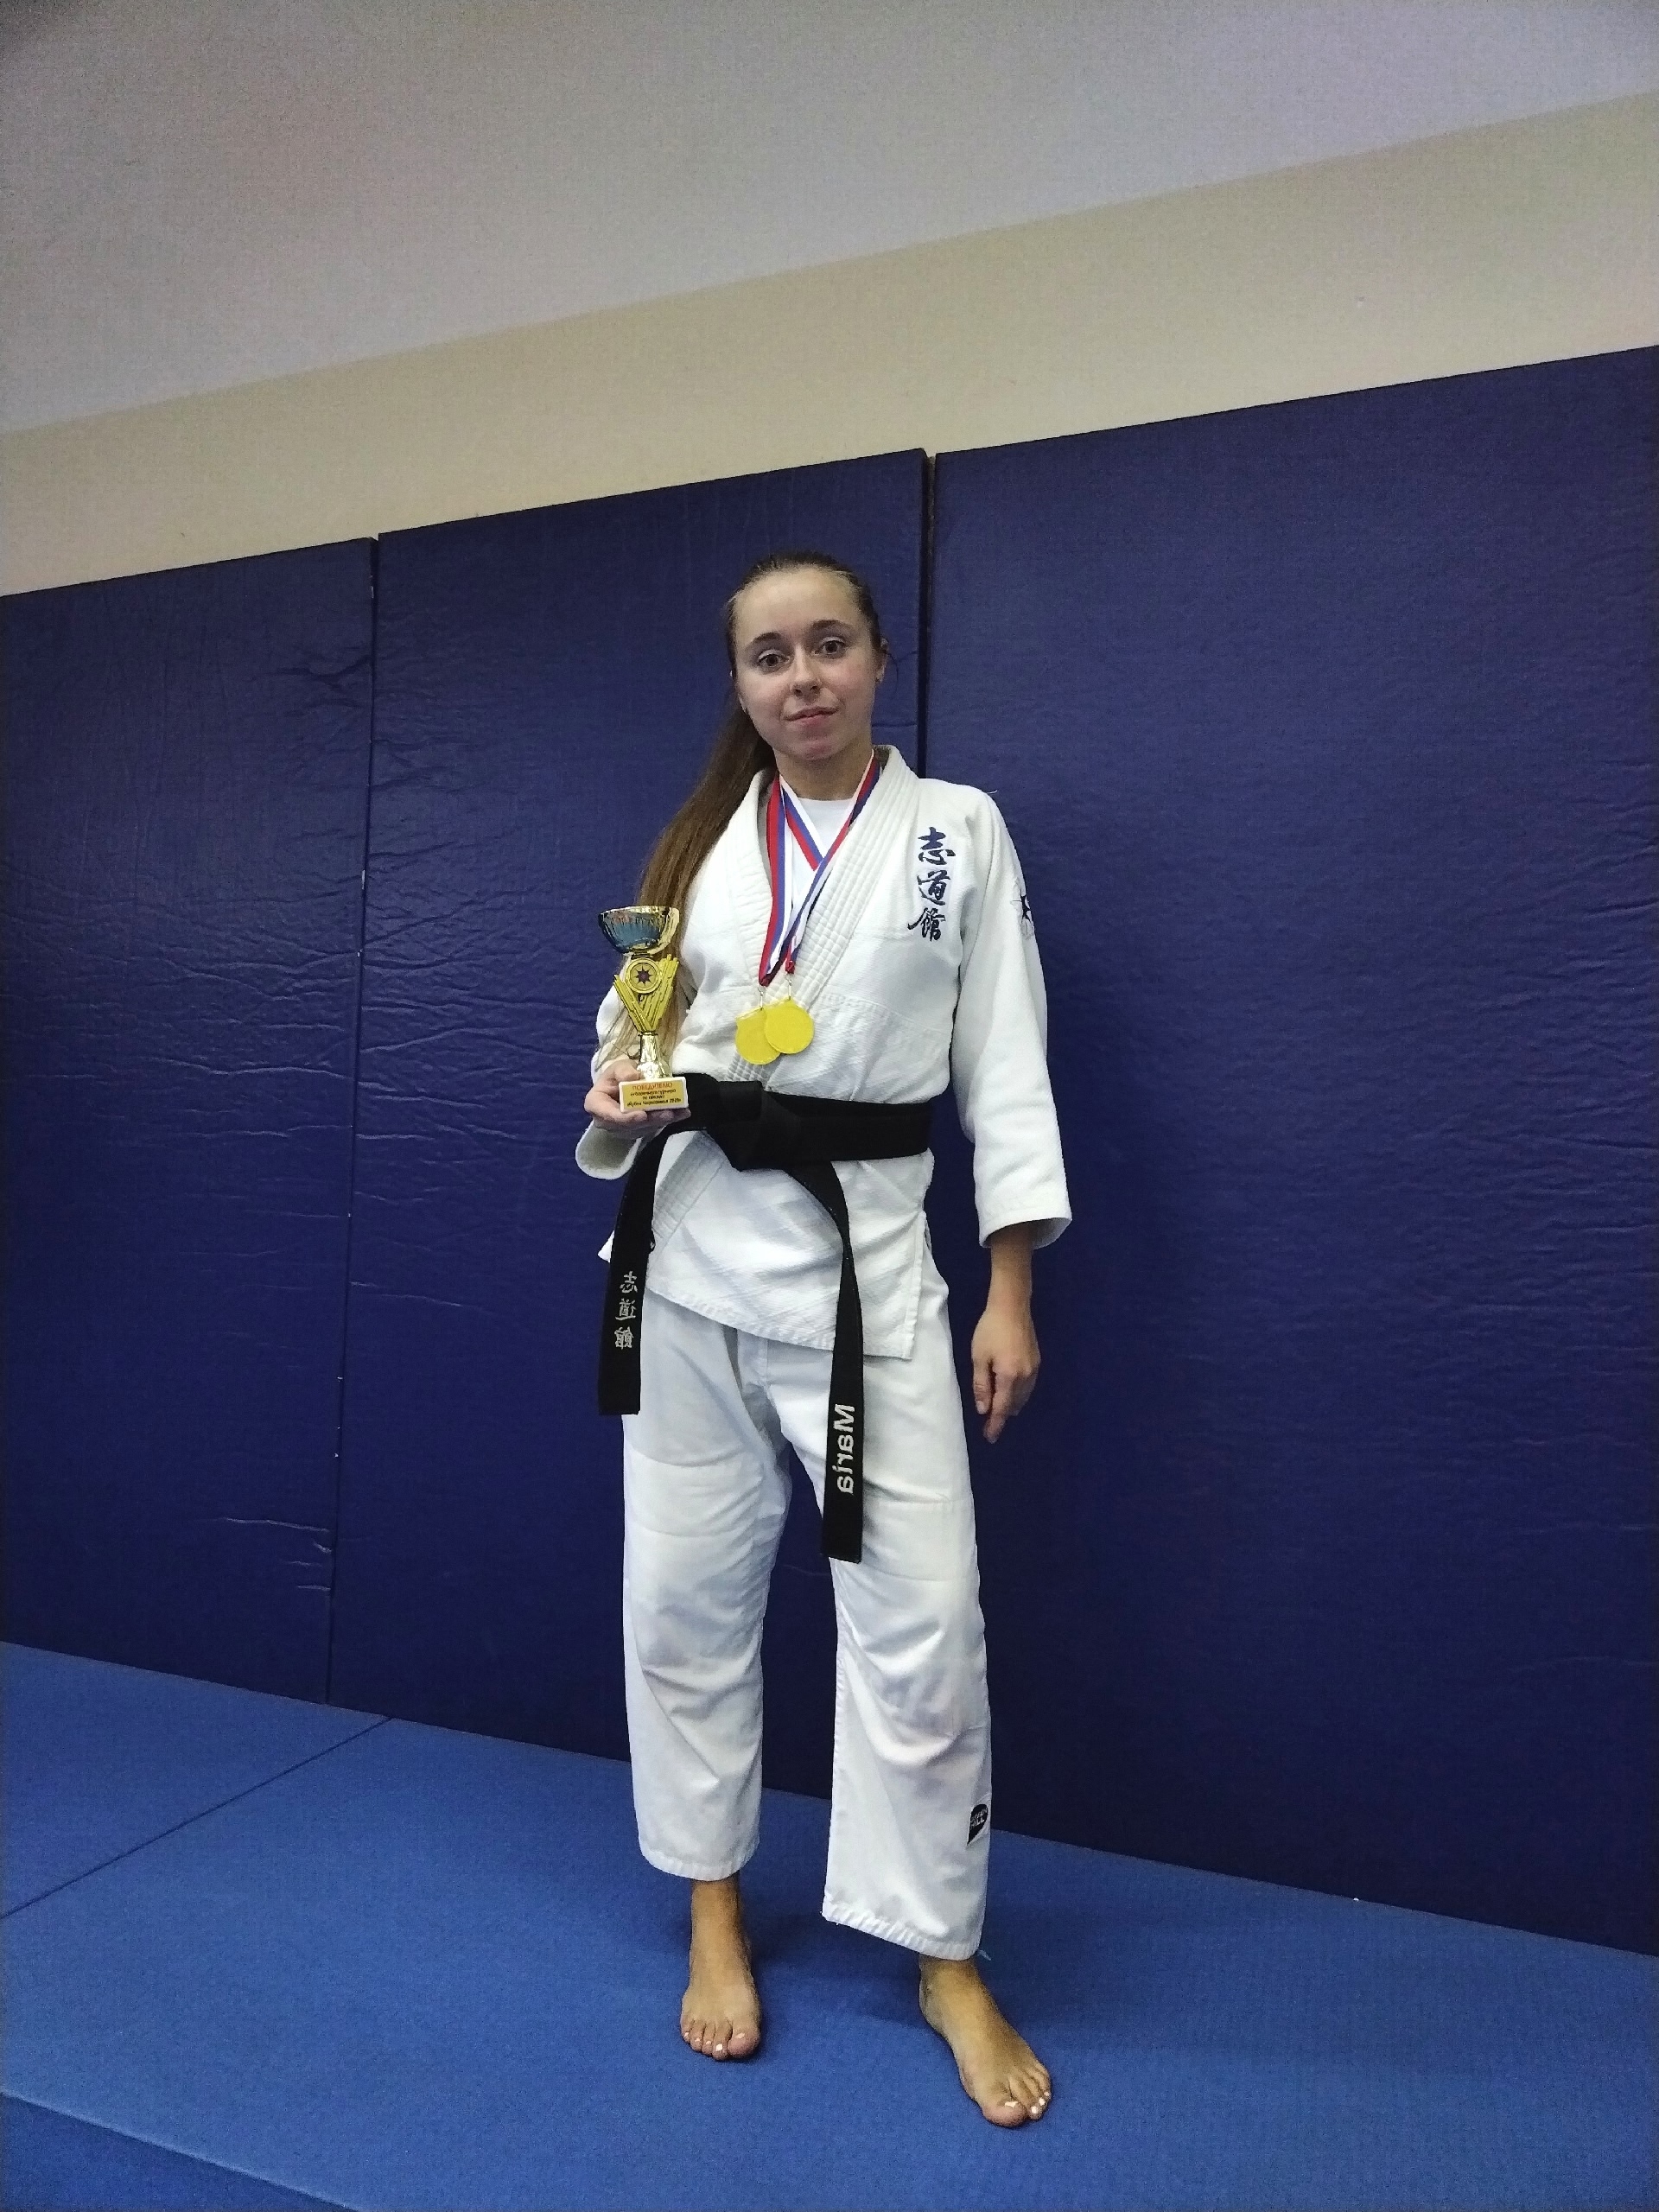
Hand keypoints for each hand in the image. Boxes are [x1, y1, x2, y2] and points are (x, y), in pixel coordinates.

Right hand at [584, 1059, 690, 1133]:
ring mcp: (621, 1129)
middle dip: (650, 1119)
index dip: (625, 1118)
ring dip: (662, 1121)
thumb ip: (623, 1070)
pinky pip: (651, 1128)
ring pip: (643, 1128)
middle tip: (668, 1113)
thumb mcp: (618, 1067)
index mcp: (596, 1104)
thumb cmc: (617, 1075)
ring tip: (678, 1112)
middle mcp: (606, 1121)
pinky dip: (666, 1121)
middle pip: (629, 1125)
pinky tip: (681, 1114)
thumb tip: (633, 1077)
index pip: (608, 1115)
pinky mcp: (636, 1131)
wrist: (622, 1083)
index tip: (642, 1115)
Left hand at [970, 1300, 1039, 1442]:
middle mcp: (1026, 1377)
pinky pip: (1028, 1387)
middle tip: (989, 1425)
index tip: (990, 1438)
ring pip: (1023, 1397)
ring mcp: (1034, 1369)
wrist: (1012, 1306)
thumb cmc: (990, 1330)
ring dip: (1011, 1406)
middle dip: (1002, 1416)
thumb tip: (983, 1410)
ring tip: (998, 1412)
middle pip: (1014, 1405)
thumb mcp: (979, 1357)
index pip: (1002, 1409)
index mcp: (1010, 1377)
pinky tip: (1010, 1393)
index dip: (995, 1425)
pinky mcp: (1037, 1362)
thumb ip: (981, 1385)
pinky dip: (1019, 1395)